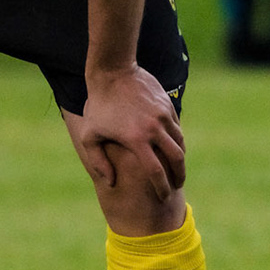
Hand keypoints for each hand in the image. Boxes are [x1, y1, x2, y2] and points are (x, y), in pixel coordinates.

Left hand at [74, 66, 185, 202]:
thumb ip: (99, 161)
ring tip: (176, 167)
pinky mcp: (167, 105)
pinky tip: (172, 146)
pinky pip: (176, 126)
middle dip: (179, 176)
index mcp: (136, 140)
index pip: (156, 172)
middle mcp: (154, 129)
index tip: (164, 197)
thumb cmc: (97, 105)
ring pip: (180, 142)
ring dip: (180, 157)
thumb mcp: (89, 135)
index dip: (162, 188)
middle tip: (178, 185)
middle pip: (176, 159)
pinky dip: (177, 139)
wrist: (112, 72)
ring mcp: (163, 115)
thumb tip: (111, 182)